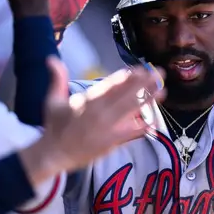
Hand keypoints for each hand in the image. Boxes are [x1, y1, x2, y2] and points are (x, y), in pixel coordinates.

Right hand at [22, 57, 165, 184]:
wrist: (55, 155)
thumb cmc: (55, 126)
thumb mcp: (53, 100)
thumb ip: (57, 78)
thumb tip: (51, 58)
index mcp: (88, 100)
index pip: (111, 85)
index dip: (127, 76)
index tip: (140, 69)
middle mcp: (100, 113)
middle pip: (127, 94)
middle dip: (144, 83)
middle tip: (159, 73)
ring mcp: (108, 128)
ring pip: (132, 111)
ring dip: (148, 100)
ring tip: (163, 91)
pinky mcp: (113, 142)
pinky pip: (132, 133)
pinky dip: (143, 126)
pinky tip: (154, 120)